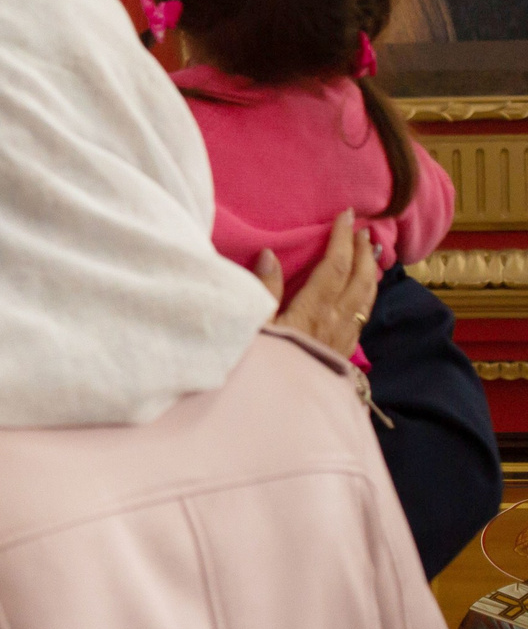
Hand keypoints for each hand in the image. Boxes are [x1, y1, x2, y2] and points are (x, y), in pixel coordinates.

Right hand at [259, 210, 378, 360]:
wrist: (280, 413)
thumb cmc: (259, 366)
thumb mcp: (253, 326)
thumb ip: (263, 289)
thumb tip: (270, 254)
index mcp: (313, 310)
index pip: (335, 266)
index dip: (342, 239)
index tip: (347, 215)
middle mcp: (335, 322)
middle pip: (359, 280)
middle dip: (364, 252)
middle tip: (365, 229)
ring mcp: (343, 338)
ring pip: (366, 298)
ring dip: (372, 272)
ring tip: (374, 254)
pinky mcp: (343, 353)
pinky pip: (362, 315)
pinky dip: (367, 296)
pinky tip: (364, 293)